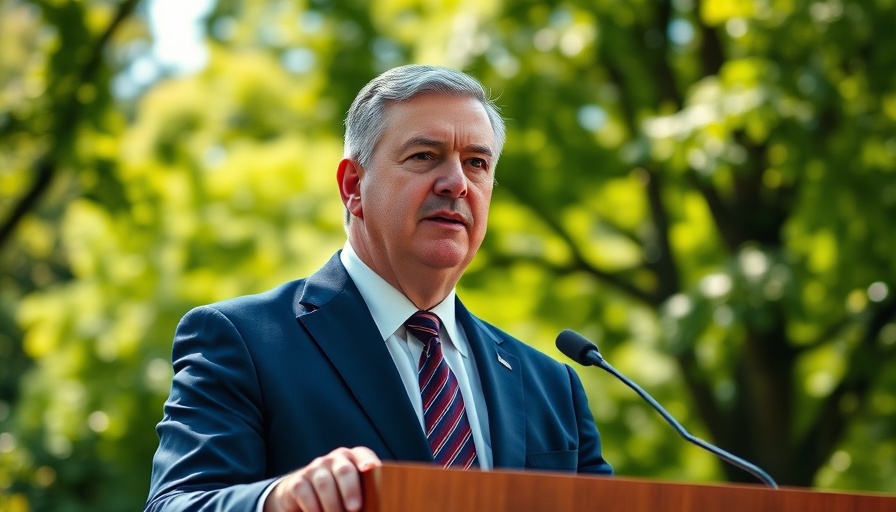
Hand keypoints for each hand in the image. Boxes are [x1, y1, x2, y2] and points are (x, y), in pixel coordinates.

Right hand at [264, 446, 381, 511]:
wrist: (303, 495)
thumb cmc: (338, 495)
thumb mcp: (353, 492)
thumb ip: (367, 493)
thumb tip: (380, 506)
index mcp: (353, 459)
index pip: (363, 455)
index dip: (368, 462)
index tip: (371, 469)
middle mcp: (334, 460)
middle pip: (344, 470)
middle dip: (350, 490)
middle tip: (355, 508)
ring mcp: (315, 468)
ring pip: (325, 484)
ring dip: (332, 505)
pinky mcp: (298, 481)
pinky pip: (305, 492)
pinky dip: (313, 507)